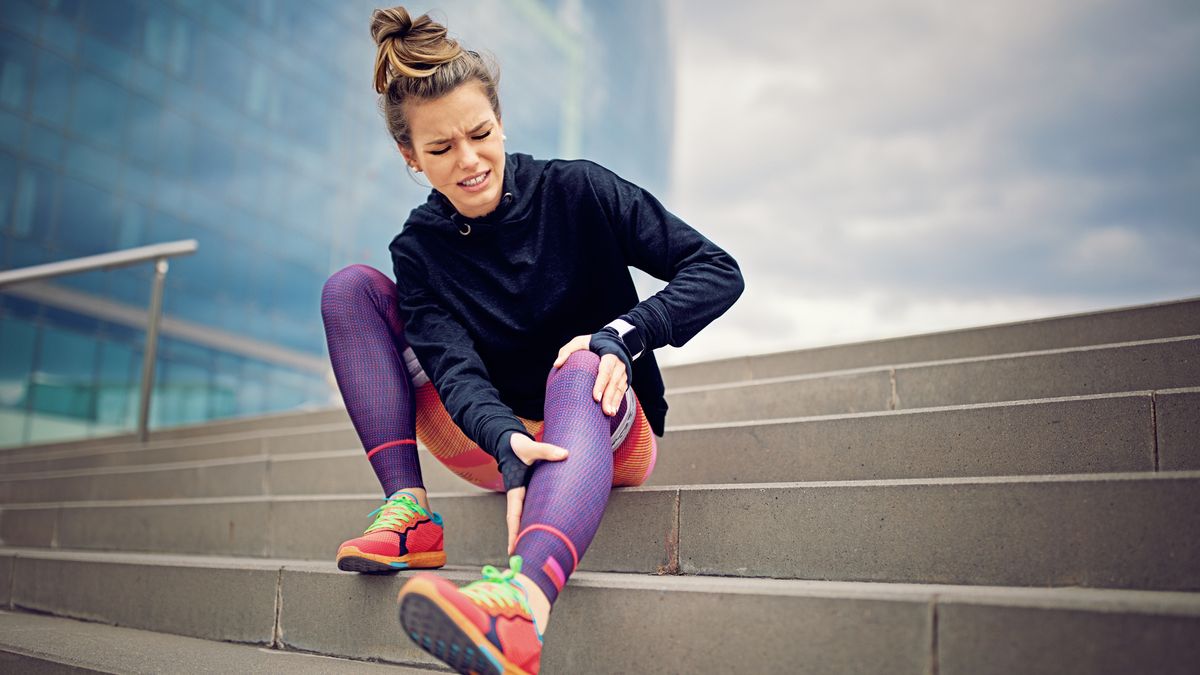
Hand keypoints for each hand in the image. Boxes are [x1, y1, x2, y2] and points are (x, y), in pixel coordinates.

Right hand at [505, 432, 568, 554]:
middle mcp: (518, 496)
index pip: (514, 515)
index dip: (514, 532)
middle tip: (523, 560)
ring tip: (532, 552)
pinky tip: (541, 532)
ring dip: (528, 534)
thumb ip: (547, 451)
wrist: (510, 443)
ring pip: (525, 519)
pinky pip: (532, 511)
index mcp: (515, 490)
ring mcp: (524, 497)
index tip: (513, 548)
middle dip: (520, 540)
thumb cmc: (518, 447)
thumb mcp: (530, 448)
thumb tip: (565, 454)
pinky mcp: (530, 494)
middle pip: (518, 523)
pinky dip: (535, 523)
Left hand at [553, 334, 628, 415]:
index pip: (605, 371)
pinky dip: (618, 401)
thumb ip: (567, 350)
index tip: (596, 398)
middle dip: (609, 398)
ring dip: (614, 402)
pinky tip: (613, 411)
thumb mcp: (579, 342)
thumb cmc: (592, 343)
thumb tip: (556, 364)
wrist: (612, 341)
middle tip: (604, 411)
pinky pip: (622, 391)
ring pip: (619, 388)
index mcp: (609, 354)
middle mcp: (618, 364)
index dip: (601, 385)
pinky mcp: (624, 378)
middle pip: (614, 383)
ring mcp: (623, 372)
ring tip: (609, 414)